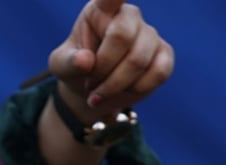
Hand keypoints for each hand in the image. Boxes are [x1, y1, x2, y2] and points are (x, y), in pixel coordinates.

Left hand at [49, 0, 173, 112]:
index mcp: (101, 10)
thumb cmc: (75, 68)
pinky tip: (123, 92)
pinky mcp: (164, 54)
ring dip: (115, 85)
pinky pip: (158, 72)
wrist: (93, 89)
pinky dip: (136, 89)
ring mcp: (149, 34)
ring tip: (98, 94)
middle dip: (103, 68)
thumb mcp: (61, 66)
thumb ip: (69, 62)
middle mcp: (129, 16)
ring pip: (139, 60)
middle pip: (122, 37)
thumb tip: (86, 60)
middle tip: (89, 85)